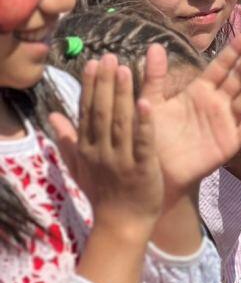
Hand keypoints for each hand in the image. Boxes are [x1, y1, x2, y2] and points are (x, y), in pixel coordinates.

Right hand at [50, 54, 162, 235]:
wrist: (122, 224)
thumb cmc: (103, 193)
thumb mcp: (79, 166)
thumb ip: (67, 139)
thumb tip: (52, 115)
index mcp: (88, 148)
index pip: (87, 111)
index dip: (90, 86)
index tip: (93, 62)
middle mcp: (101, 151)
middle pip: (102, 112)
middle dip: (105, 84)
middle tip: (109, 57)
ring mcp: (121, 160)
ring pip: (120, 123)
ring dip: (122, 95)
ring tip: (125, 69)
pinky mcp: (142, 169)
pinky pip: (142, 143)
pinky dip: (144, 123)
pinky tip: (146, 102)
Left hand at [140, 33, 240, 202]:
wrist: (156, 169)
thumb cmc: (153, 135)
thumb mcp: (152, 102)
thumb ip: (154, 77)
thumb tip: (154, 46)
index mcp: (200, 91)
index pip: (220, 67)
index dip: (233, 52)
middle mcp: (217, 103)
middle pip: (237, 80)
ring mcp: (226, 123)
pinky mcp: (231, 143)